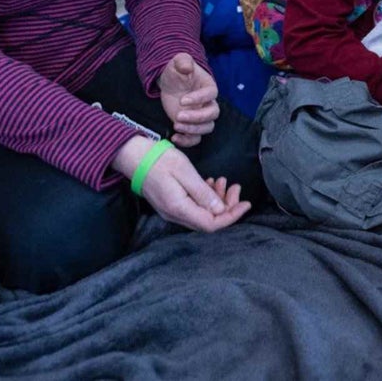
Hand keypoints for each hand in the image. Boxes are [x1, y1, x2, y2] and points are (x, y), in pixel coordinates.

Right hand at [112, 136, 249, 231]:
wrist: (135, 157)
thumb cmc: (160, 160)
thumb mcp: (186, 172)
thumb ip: (203, 193)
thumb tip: (221, 210)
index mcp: (179, 208)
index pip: (211, 224)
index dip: (232, 216)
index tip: (246, 203)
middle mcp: (175, 215)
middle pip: (208, 221)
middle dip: (227, 206)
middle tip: (235, 186)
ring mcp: (172, 211)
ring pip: (202, 214)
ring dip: (217, 200)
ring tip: (222, 180)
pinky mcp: (171, 205)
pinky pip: (194, 208)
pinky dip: (206, 198)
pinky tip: (208, 183)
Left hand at [159, 53, 218, 147]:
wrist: (170, 82)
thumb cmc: (177, 71)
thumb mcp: (178, 62)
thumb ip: (183, 61)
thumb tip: (187, 67)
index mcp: (208, 87)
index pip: (211, 94)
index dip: (199, 98)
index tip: (182, 100)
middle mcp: (208, 103)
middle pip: (212, 114)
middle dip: (197, 117)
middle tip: (179, 116)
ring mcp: (200, 116)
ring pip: (206, 128)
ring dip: (192, 129)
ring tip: (175, 125)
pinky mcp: (191, 125)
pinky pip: (195, 138)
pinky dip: (187, 141)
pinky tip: (175, 137)